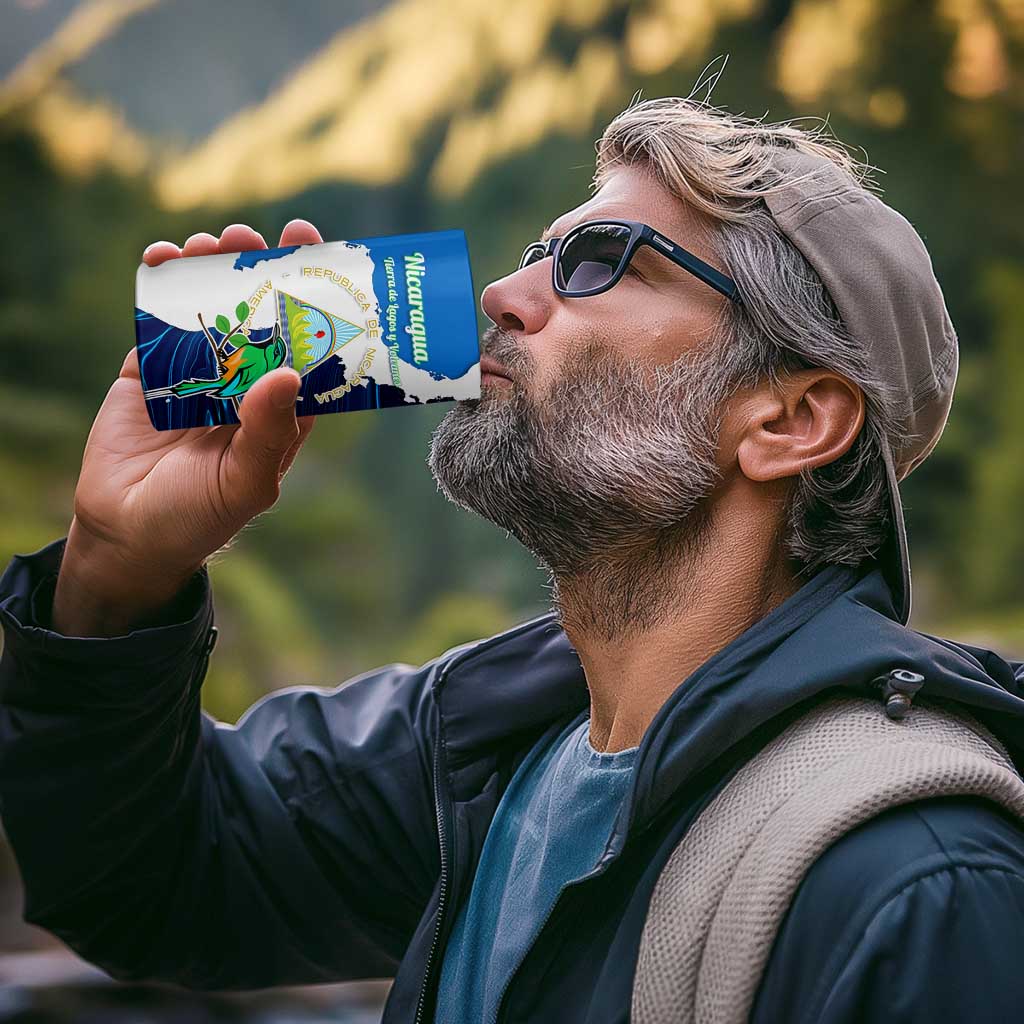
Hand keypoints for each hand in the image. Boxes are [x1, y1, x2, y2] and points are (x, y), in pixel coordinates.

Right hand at [52, 220, 323, 635]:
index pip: (305, 345)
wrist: (126, 534)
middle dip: (260, 271)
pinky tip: (164, 258)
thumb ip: (268, 432)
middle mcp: (244, 383)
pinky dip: (160, 286)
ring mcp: (197, 373)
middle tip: (257, 236)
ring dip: (212, 269)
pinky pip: (158, 320)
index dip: (313, 301)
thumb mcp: (245, 482)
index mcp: (281, 408)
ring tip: (211, 243)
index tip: (318, 254)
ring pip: (210, 307)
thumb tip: (286, 373)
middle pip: (259, 314)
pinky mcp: (150, 370)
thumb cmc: (199, 517)